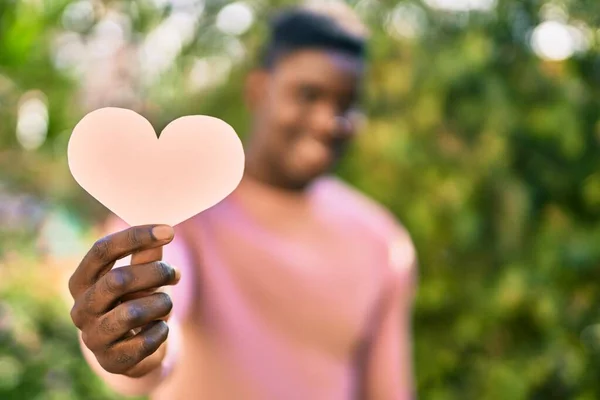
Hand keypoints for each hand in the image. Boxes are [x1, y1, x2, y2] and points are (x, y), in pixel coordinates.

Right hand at [68, 224, 179, 376]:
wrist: (135, 351)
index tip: (169, 230)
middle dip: (156, 272)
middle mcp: (80, 309)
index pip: (102, 250)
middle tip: (175, 273)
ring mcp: (93, 337)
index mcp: (82, 281)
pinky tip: (161, 329)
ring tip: (166, 303)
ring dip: (161, 303)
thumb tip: (164, 232)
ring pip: (132, 312)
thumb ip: (147, 256)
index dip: (136, 237)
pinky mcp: (111, 361)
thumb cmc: (135, 302)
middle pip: (118, 279)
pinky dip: (161, 331)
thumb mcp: (141, 276)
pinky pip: (144, 341)